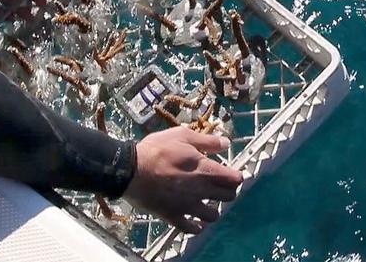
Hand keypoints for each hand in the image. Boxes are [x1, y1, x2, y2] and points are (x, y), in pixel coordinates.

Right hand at [124, 127, 243, 233]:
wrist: (130, 170)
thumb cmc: (156, 150)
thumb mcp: (182, 136)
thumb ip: (207, 141)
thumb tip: (226, 143)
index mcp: (206, 170)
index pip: (234, 179)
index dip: (235, 176)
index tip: (231, 173)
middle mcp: (201, 190)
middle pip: (228, 197)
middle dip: (227, 191)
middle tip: (219, 185)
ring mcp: (188, 206)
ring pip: (213, 216)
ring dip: (213, 209)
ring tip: (207, 202)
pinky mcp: (173, 216)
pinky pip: (191, 228)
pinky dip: (196, 226)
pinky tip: (195, 221)